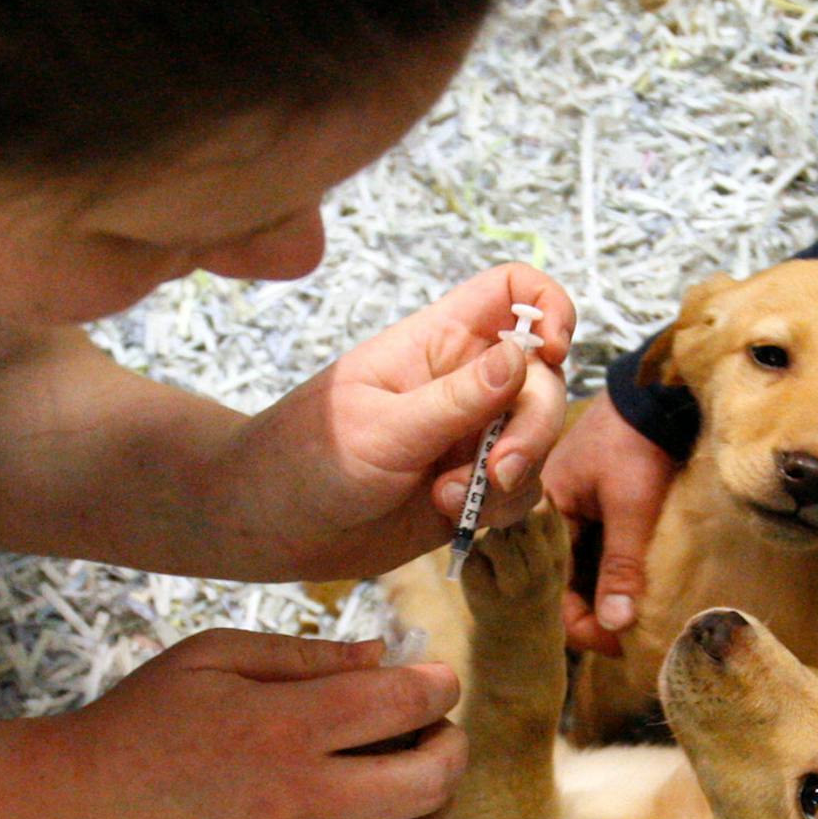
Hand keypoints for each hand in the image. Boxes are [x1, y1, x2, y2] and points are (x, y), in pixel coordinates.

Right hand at [66, 630, 467, 818]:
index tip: (436, 678)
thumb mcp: (215, 655)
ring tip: (417, 779)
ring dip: (436, 807)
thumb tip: (385, 658)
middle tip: (437, 729)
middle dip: (452, 745)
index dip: (438, 684)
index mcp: (286, 727)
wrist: (89, 807)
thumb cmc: (149, 717)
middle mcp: (301, 798)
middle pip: (429, 779)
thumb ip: (306, 654)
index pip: (402, 703)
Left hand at [222, 266, 573, 578]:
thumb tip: (523, 356)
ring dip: (511, 476)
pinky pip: (519, 490)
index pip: (510, 291)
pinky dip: (502, 508)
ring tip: (448, 500)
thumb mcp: (381, 428)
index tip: (550, 350)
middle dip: (532, 426)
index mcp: (435, 342)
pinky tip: (453, 517)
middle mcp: (461, 382)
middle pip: (540, 378)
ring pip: (535, 440)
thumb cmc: (305, 460)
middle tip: (496, 470)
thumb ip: (456, 400)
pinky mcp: (468, 486)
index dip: (545, 306)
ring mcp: (467, 435)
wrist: (268, 527)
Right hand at [541, 392, 678, 654]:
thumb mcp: (631, 504)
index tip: (620, 643)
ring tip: (647, 614)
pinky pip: (604, 550)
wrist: (662, 388)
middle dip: (600, 613)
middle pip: (568, 582)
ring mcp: (578, 508)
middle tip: (639, 636)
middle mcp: (552, 514)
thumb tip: (616, 625)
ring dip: (614, 593)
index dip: (582, 622)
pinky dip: (623, 571)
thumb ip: (621, 565)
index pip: (548, 586)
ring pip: (588, 569)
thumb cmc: (637, 439)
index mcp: (542, 512)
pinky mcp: (602, 503)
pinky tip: (647, 583)